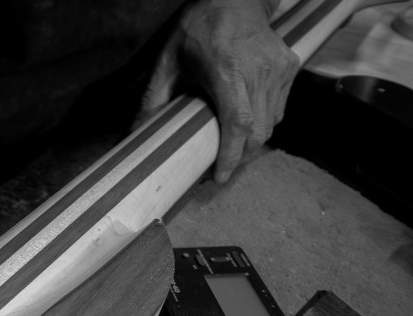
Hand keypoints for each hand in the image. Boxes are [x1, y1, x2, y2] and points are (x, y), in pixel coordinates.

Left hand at [138, 0, 299, 182]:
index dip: (232, 156)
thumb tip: (136, 132)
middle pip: (259, 131)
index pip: (238, 124)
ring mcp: (278, 69)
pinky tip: (246, 121)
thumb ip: (154, 97)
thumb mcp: (169, 60)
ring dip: (253, 141)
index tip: (220, 177)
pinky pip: (280, 108)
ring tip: (232, 145)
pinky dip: (265, 121)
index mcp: (227, 71)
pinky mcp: (290, 66)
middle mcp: (258, 71)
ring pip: (272, 123)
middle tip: (220, 167)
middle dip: (241, 156)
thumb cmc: (199, 27)